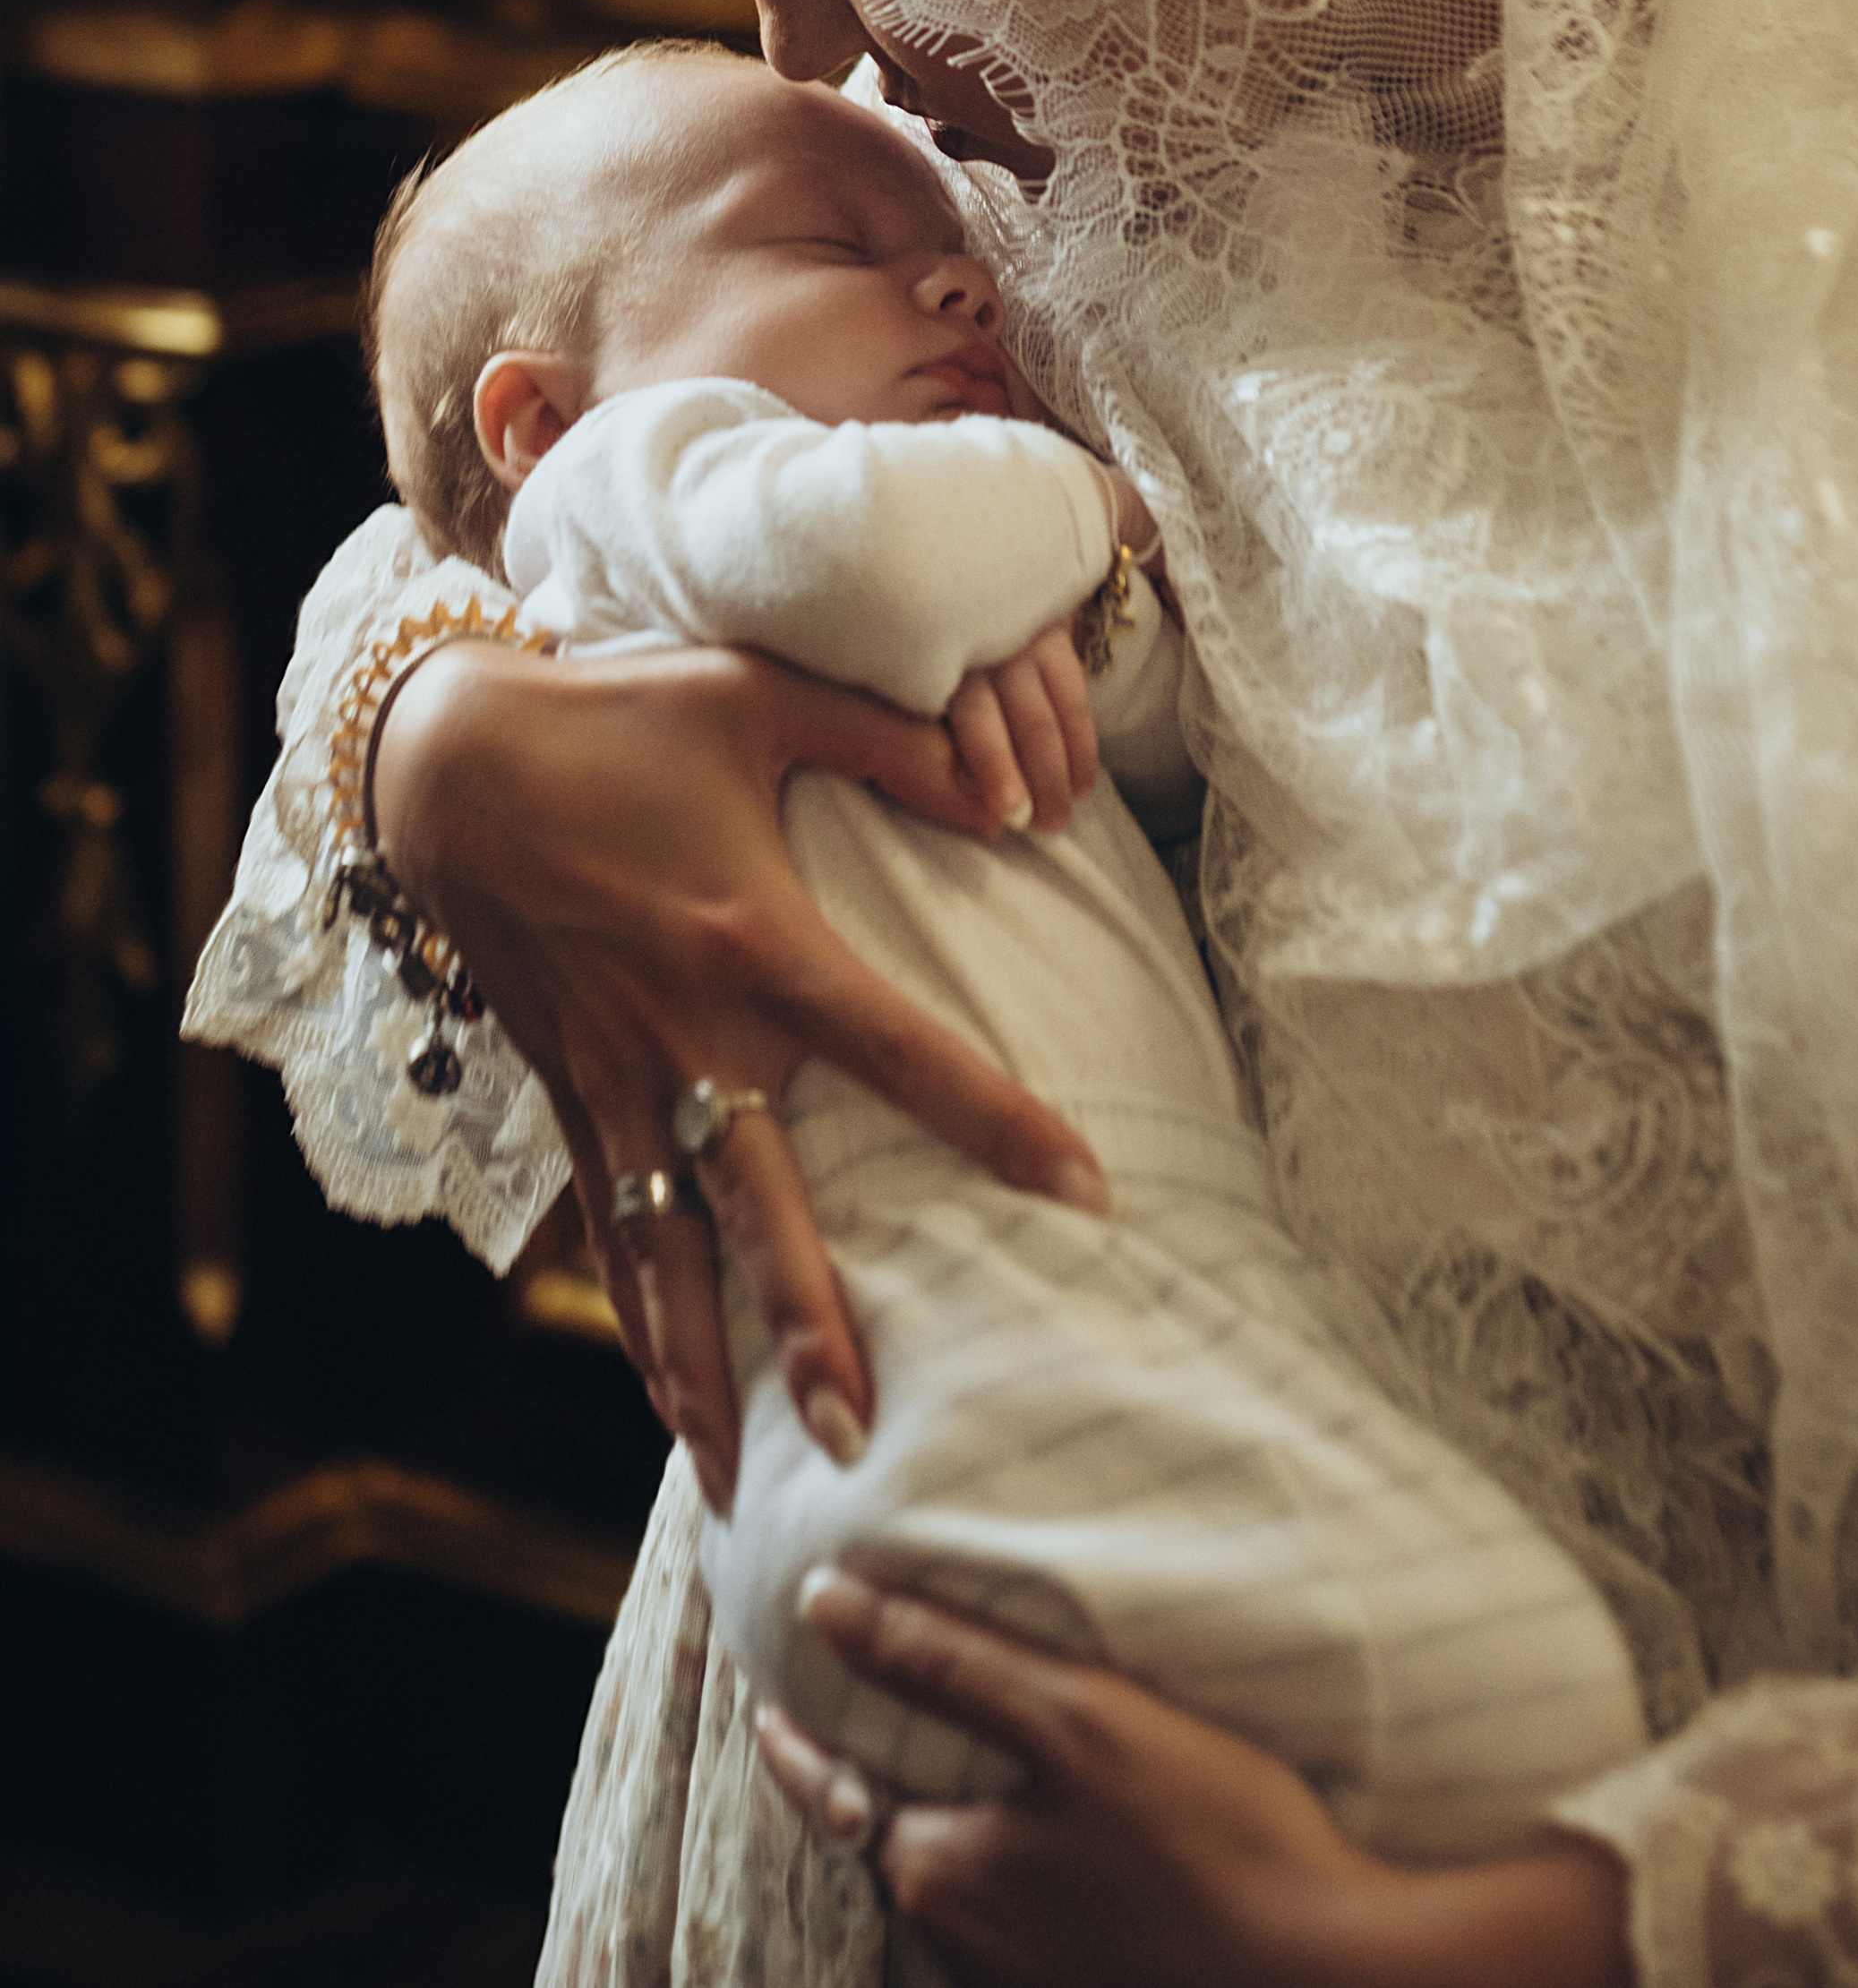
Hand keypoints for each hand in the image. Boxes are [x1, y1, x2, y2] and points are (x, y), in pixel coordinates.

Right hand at [372, 642, 1110, 1505]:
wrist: (447, 761)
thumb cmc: (618, 720)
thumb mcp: (762, 697)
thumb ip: (894, 739)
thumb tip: (1014, 786)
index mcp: (754, 939)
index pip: (900, 1051)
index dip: (997, 1120)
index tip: (1085, 1190)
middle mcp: (684, 1033)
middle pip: (761, 1208)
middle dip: (809, 1329)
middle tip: (865, 1440)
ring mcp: (615, 1078)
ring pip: (667, 1254)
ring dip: (703, 1371)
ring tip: (740, 1485)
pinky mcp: (567, 1095)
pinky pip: (609, 1231)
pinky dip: (637, 1325)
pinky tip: (670, 1406)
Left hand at [756, 1573, 1636, 1987]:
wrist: (1329, 1977)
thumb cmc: (1209, 1841)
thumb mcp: (1074, 1719)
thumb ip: (945, 1661)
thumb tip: (824, 1606)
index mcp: (936, 1875)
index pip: (830, 1788)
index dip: (797, 1735)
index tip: (769, 1693)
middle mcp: (961, 1944)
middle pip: (890, 1838)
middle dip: (870, 1774)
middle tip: (861, 1706)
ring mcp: (1023, 1976)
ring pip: (955, 1881)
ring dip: (945, 1816)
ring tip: (953, 1749)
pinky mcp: (1083, 1980)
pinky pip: (1015, 1913)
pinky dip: (1006, 1859)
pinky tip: (1051, 1823)